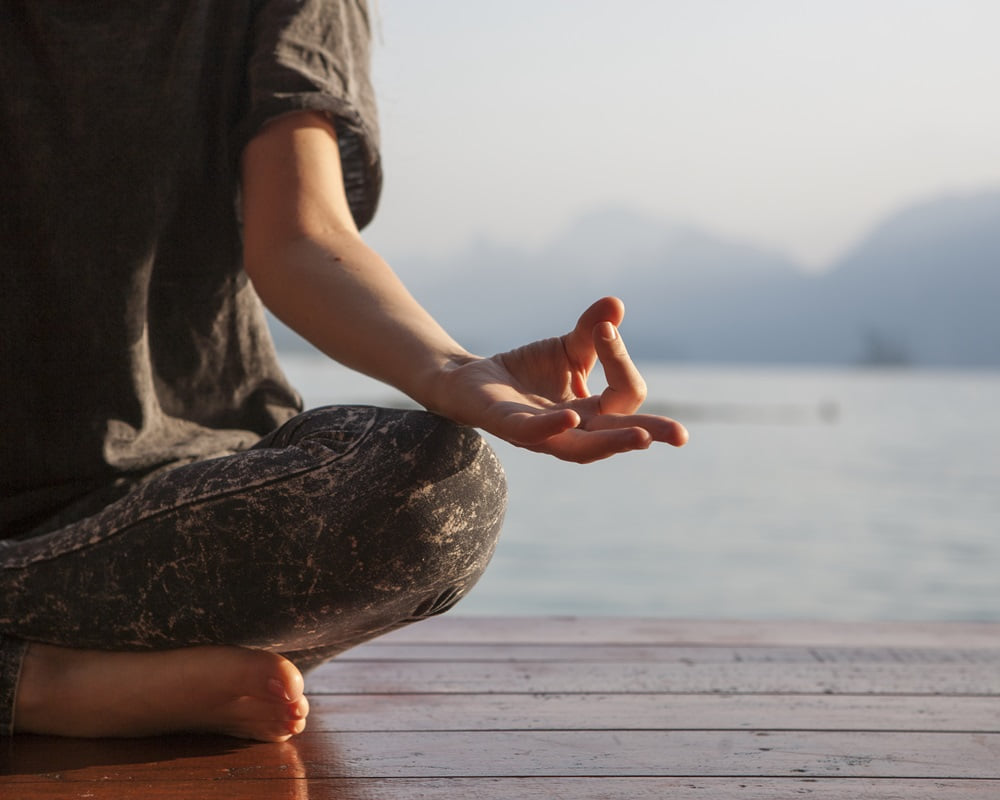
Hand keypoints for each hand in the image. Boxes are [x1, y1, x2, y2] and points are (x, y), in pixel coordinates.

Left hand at [433, 297, 687, 462]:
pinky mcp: (509, 426)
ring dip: (612, 442)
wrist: (472, 380)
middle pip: (617, 434)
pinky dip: (553, 427)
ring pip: (582, 447)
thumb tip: (616, 304)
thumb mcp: (568, 347)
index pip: (624, 394)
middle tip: (680, 435)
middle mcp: (574, 430)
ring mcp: (542, 433)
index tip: (605, 328)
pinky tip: (570, 417)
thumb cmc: (527, 371)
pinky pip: (534, 433)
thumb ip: (594, 331)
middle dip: (650, 432)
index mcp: (593, 413)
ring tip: (642, 438)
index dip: (620, 360)